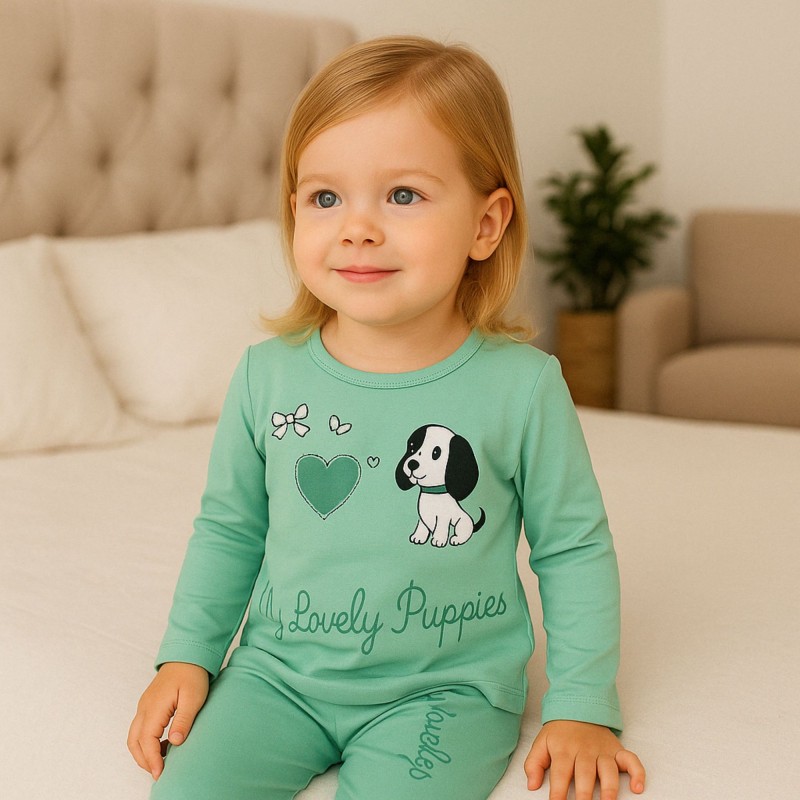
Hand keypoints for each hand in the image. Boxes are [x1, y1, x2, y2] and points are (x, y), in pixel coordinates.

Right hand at [127, 662, 208, 779]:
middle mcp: (145, 707)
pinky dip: (146, 742)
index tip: (160, 773)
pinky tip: (162, 746)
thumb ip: (184, 720)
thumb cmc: (192, 674)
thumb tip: (175, 742)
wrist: (188, 655)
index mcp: (154, 706)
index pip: (146, 740)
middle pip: (134, 742)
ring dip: (143, 752)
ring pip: (135, 736)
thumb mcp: (194, 697)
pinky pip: (141, 728)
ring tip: (160, 763)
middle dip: (144, 760)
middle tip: (159, 773)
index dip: (152, 760)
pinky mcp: (149, 705)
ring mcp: (145, 705)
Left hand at [524, 720, 644, 799]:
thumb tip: (532, 786)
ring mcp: (602, 750)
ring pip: (608, 770)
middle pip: (585, 774)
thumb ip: (534, 764)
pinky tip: (638, 787)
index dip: (558, 792)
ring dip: (609, 788)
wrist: (578, 707)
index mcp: (564, 750)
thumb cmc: (559, 733)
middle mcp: (584, 750)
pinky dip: (637, 772)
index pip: (560, 773)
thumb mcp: (541, 743)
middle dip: (584, 794)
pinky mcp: (617, 750)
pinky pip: (631, 760)